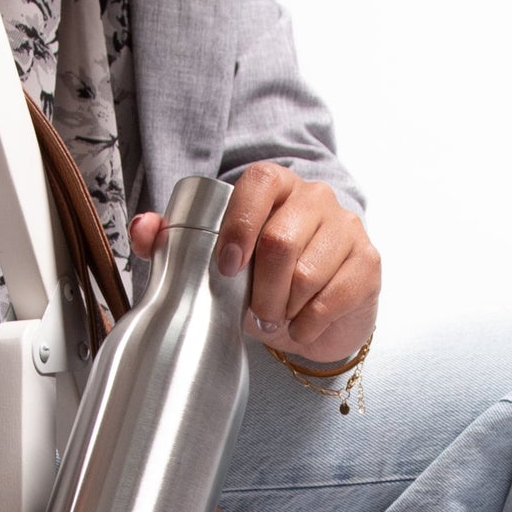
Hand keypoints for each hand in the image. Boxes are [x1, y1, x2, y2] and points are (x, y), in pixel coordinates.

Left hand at [128, 162, 379, 363]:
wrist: (312, 316)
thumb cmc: (260, 281)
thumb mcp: (215, 263)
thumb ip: (173, 241)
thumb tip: (144, 228)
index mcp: (275, 186)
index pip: (259, 185)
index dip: (239, 226)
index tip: (226, 267)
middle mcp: (315, 197)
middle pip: (281, 240)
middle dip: (259, 290)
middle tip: (252, 313)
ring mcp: (346, 228)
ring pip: (307, 273)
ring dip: (283, 309)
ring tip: (275, 319)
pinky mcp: (367, 264)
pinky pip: (333, 298)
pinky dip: (307, 324)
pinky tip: (300, 326)